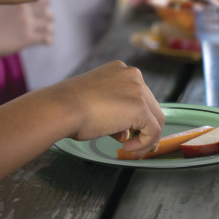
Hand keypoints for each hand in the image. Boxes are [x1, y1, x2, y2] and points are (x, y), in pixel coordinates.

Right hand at [0, 0, 53, 60]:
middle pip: (47, 10)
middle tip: (46, 18)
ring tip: (47, 30)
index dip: (44, 1)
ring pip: (48, 25)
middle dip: (47, 15)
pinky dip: (48, 39)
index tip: (44, 5)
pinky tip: (47, 41)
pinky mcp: (27, 38)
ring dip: (48, 27)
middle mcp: (24, 9)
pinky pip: (46, 38)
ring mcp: (26, 24)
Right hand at [50, 61, 165, 157]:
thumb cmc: (70, 106)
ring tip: (129, 149)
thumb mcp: (95, 100)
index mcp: (120, 69)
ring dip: (146, 138)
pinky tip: (127, 148)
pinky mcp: (140, 108)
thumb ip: (114, 110)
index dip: (136, 116)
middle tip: (134, 145)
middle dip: (144, 127)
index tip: (131, 132)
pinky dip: (144, 144)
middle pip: (151, 105)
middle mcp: (132, 75)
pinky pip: (153, 131)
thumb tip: (125, 131)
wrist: (62, 107)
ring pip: (156, 119)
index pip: (138, 94)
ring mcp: (138, 90)